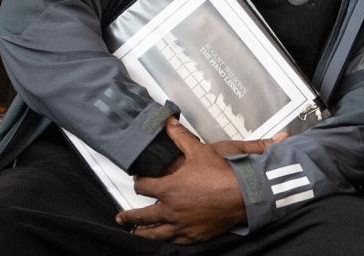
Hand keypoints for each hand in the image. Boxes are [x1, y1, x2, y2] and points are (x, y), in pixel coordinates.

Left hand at [115, 119, 282, 243]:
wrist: (242, 196)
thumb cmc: (221, 174)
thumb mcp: (199, 151)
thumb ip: (180, 137)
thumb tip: (168, 123)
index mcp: (168, 189)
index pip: (143, 187)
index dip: (138, 182)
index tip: (137, 181)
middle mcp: (170, 210)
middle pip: (142, 216)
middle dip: (130, 216)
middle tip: (121, 217)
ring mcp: (181, 225)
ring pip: (155, 233)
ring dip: (142, 232)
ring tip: (135, 233)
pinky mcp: (193, 235)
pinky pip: (174, 240)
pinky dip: (165, 239)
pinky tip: (164, 238)